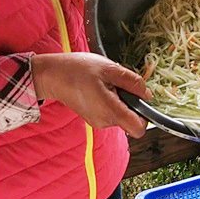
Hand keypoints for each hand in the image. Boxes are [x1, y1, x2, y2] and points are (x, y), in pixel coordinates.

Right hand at [30, 52, 150, 138]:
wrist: (51, 75)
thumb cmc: (78, 69)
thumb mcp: (111, 69)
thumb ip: (132, 82)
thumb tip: (148, 95)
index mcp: (110, 111)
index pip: (138, 129)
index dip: (145, 116)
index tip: (141, 99)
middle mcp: (104, 121)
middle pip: (131, 119)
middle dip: (131, 102)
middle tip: (118, 83)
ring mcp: (97, 121)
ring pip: (121, 115)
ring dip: (121, 100)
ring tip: (106, 83)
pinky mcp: (93, 117)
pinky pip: (111, 112)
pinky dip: (112, 101)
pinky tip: (100, 87)